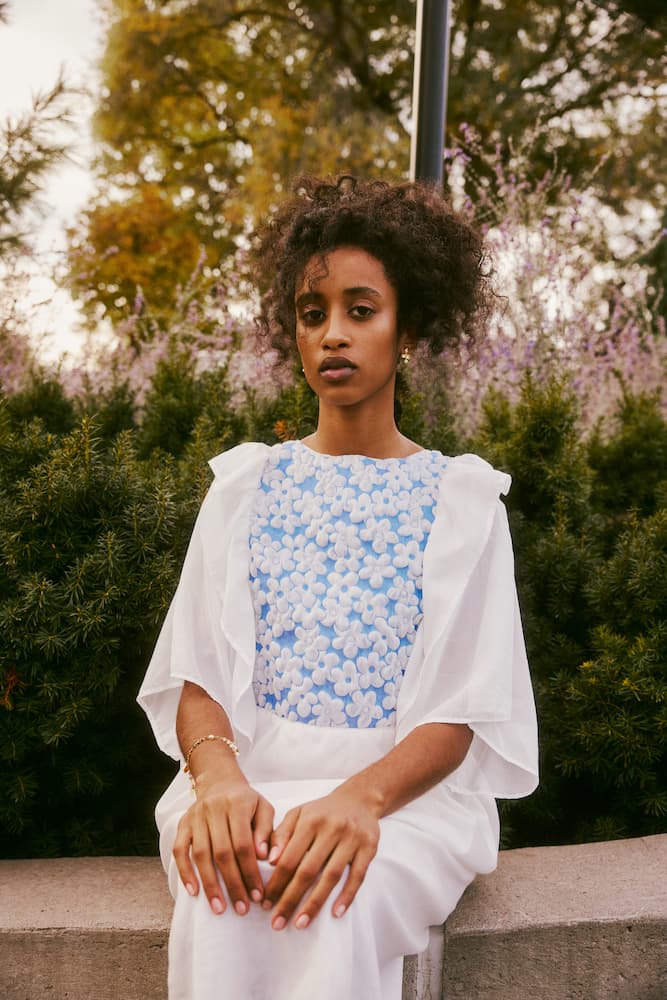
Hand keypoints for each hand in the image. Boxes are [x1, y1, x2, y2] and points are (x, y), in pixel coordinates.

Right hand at [172, 771, 274, 915]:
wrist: (219, 781)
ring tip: (219, 908)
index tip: (257, 895)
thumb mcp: (264, 808)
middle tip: (241, 908)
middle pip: (222, 852)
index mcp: (237, 804)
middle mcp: (214, 809)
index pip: (243, 844)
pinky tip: (194, 892)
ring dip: (210, 884)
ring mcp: (195, 817)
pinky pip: (179, 851)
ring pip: (200, 855)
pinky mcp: (182, 824)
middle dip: (232, 884)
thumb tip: (266, 858)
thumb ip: (267, 831)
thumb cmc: (246, 801)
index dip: (250, 871)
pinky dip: (185, 873)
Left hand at [261, 783, 380, 929]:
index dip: (277, 882)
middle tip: (277, 923)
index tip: (266, 904)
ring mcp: (352, 839)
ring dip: (315, 903)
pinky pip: (357, 876)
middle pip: (308, 870)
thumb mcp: (298, 814)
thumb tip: (269, 861)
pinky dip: (347, 896)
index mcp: (311, 820)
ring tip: (300, 923)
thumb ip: (281, 835)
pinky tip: (335, 913)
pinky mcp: (369, 848)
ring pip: (331, 876)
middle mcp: (332, 828)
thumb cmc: (323, 811)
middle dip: (290, 899)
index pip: (290, 857)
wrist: (359, 799)